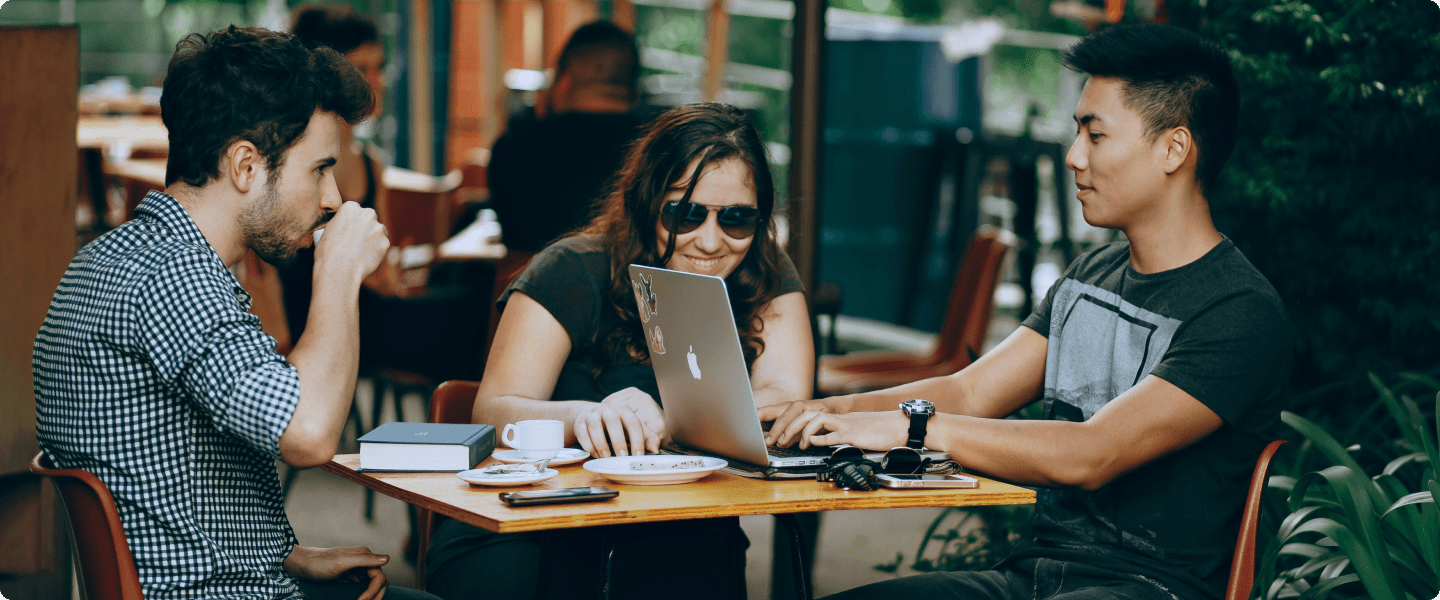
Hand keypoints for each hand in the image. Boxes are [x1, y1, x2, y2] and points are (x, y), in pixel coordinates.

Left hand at [284, 545, 388, 599]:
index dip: (373, 592)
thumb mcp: (341, 562)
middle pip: (380, 582)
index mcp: (365, 555)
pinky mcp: (351, 575)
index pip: (379, 578)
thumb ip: (364, 560)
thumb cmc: (318, 563)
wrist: (300, 565)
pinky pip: (364, 587)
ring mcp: (358, 568)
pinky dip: (365, 595)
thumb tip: (387, 558)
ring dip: (372, 596)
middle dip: (375, 596)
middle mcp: (364, 561)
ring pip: (373, 585)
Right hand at [315, 201, 389, 285]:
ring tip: (360, 251)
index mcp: (350, 208)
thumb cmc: (328, 251)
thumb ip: (341, 223)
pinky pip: (382, 245)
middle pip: (369, 217)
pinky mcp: (385, 242)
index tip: (349, 229)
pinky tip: (365, 258)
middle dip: (365, 226)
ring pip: (378, 231)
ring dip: (372, 238)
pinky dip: (376, 251)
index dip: (352, 221)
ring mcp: (378, 228)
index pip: (354, 210)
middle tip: (356, 240)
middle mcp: (367, 214)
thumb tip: (346, 226)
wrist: (339, 269)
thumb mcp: (328, 229)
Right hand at [574, 387, 664, 456]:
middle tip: (622, 457)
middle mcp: (608, 410)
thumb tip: (655, 450)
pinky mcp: (580, 423)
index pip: (633, 423)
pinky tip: (595, 454)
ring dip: (601, 443)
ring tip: (606, 457)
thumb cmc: (616, 424)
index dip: (637, 439)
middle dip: (618, 440)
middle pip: (613, 421)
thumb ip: (646, 437)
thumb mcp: (632, 428)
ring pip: (595, 426)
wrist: (591, 415)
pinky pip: (582, 433)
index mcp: (624, 410)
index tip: (638, 455)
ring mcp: (593, 415)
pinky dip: (588, 445)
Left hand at [758, 399, 839, 446]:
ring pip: (796, 418)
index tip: (748, 423)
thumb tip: (775, 443)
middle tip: (768, 442)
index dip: (759, 416)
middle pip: (783, 415)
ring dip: (788, 432)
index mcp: (787, 408)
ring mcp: (810, 408)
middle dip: (774, 429)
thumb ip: (787, 434)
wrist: (837, 409)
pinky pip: (813, 423)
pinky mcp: (823, 414)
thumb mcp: (797, 426)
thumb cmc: (813, 418)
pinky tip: (804, 445)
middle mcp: (797, 406)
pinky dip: (807, 435)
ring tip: (783, 443)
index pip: (770, 411)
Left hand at [783, 411, 908, 450]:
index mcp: (838, 417)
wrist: (900, 426)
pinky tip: (811, 442)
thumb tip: (821, 441)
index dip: (792, 422)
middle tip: (778, 440)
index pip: (809, 414)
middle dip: (788, 426)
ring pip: (816, 419)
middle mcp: (840, 418)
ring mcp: (846, 424)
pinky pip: (834, 434)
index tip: (782, 435)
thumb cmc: (882, 430)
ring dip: (801, 431)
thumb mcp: (855, 431)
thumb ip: (838, 435)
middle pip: (806, 413)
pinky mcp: (854, 434)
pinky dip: (820, 438)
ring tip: (795, 444)